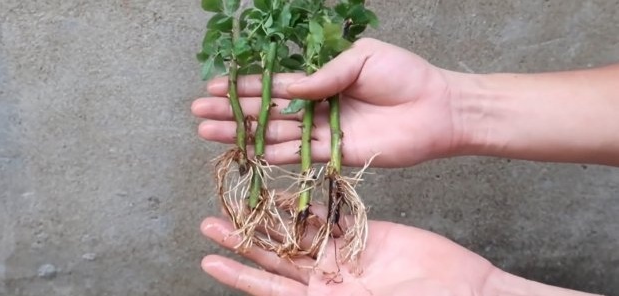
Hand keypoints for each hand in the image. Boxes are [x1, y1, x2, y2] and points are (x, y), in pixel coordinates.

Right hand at [192, 38, 460, 167]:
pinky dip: (273, 155)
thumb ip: (323, 74)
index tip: (213, 88)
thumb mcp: (361, 58)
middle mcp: (317, 106)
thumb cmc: (404, 75)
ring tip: (208, 133)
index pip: (274, 84)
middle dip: (232, 113)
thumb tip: (288, 88)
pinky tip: (246, 152)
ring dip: (243, 135)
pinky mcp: (336, 155)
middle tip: (198, 115)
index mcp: (321, 79)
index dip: (244, 87)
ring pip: (276, 135)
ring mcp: (324, 132)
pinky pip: (300, 156)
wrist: (437, 108)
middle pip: (266, 111)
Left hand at [199, 211, 496, 295]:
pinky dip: (306, 204)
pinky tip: (283, 192)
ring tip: (239, 201)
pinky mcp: (364, 234)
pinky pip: (329, 216)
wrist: (464, 292)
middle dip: (242, 241)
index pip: (269, 289)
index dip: (239, 276)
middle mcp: (325, 280)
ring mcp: (344, 255)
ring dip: (268, 218)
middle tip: (209, 223)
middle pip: (275, 257)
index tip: (209, 262)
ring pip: (297, 232)